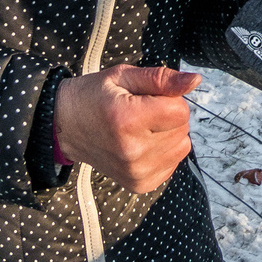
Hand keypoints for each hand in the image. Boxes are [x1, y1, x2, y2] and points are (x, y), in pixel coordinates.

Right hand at [54, 64, 199, 192]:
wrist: (65, 127)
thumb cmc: (94, 96)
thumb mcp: (123, 76)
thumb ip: (162, 78)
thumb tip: (196, 80)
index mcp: (128, 120)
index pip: (181, 111)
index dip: (169, 99)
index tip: (147, 98)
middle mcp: (133, 151)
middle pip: (183, 129)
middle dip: (168, 116)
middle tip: (140, 111)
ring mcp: (136, 172)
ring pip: (182, 146)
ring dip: (168, 134)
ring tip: (140, 128)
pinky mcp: (139, 184)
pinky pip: (173, 164)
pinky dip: (163, 152)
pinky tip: (141, 144)